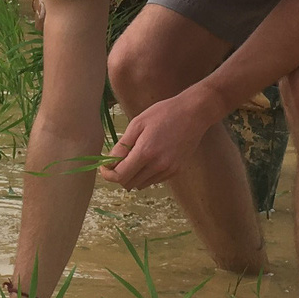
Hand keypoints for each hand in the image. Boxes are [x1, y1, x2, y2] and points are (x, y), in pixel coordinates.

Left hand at [100, 86, 227, 190]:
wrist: (194, 113)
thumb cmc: (164, 113)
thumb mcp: (137, 123)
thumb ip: (122, 146)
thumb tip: (109, 162)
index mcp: (145, 153)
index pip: (120, 176)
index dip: (108, 174)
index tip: (105, 167)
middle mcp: (158, 166)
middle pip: (129, 183)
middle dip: (119, 174)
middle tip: (118, 160)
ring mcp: (168, 170)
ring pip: (141, 184)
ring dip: (133, 175)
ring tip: (136, 157)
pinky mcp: (176, 171)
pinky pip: (154, 180)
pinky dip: (147, 174)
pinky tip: (150, 158)